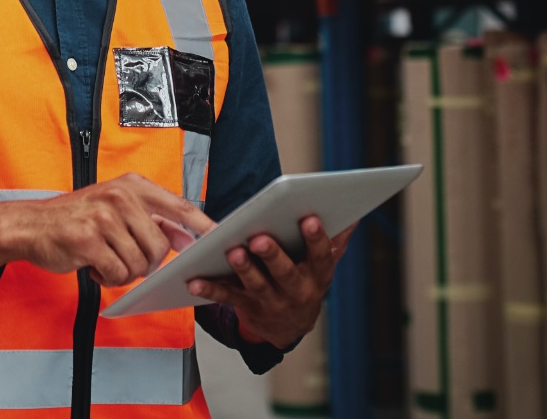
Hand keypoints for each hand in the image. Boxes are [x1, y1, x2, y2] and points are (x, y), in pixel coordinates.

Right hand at [0, 173, 214, 286]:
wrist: (31, 225)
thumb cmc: (77, 219)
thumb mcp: (116, 207)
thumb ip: (150, 219)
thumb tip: (186, 237)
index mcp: (133, 185)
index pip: (179, 205)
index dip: (202, 224)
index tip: (221, 237)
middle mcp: (121, 196)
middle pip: (160, 245)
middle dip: (147, 262)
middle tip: (124, 258)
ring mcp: (104, 217)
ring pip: (139, 263)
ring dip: (124, 271)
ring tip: (105, 258)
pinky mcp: (87, 240)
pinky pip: (117, 273)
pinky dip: (108, 277)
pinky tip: (93, 265)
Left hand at [186, 215, 354, 348]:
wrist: (290, 328)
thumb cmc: (306, 282)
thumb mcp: (323, 266)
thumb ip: (335, 242)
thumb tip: (352, 217)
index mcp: (317, 275)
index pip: (320, 256)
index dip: (316, 239)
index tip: (309, 219)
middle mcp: (296, 291)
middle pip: (285, 273)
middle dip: (273, 255)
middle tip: (260, 238)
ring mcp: (270, 301)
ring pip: (256, 285)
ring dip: (244, 269)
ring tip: (233, 252)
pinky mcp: (246, 307)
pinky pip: (227, 297)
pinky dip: (210, 289)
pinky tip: (194, 280)